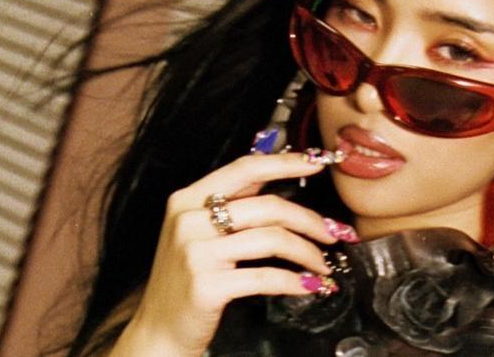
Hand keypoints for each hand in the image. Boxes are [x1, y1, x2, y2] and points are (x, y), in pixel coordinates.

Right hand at [110, 152, 354, 356]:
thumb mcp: (198, 232)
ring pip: (272, 239)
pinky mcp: (207, 286)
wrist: (158, 331)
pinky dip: (295, 281)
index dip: (286, 162)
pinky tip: (309, 285)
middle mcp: (189, 221)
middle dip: (311, 220)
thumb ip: (233, 204)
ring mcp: (196, 253)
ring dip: (308, 253)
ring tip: (323, 265)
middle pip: (268, 206)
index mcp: (188, 200)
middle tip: (335, 233)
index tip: (318, 162)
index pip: (245, 168)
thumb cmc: (186, 280)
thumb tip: (279, 172)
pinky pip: (266, 276)